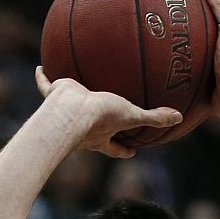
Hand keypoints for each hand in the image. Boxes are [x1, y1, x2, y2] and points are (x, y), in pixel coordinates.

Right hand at [36, 67, 181, 158]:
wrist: (72, 111)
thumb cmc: (100, 117)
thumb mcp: (131, 116)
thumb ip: (154, 118)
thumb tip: (179, 118)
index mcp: (101, 135)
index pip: (114, 147)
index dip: (123, 151)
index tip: (131, 152)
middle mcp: (83, 127)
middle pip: (91, 132)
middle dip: (95, 131)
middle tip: (101, 121)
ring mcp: (66, 112)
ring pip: (69, 110)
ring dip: (68, 103)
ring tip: (68, 91)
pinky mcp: (53, 96)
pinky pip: (46, 85)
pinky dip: (42, 77)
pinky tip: (41, 66)